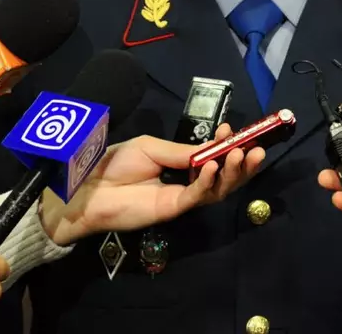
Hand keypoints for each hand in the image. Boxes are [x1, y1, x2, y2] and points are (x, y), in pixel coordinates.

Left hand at [43, 124, 263, 245]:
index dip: (226, 145)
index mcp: (179, 163)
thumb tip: (211, 148)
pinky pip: (196, 196)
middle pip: (222, 176)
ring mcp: (179, 197)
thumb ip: (180, 151)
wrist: (86, 187)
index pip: (212, 156)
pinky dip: (208, 181)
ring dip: (232, 172)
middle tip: (255, 149)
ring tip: (242, 156)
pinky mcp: (171, 209)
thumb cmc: (114, 163)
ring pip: (216, 188)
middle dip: (242, 163)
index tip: (233, 131)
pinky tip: (213, 167)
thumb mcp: (150, 147)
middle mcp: (184, 181)